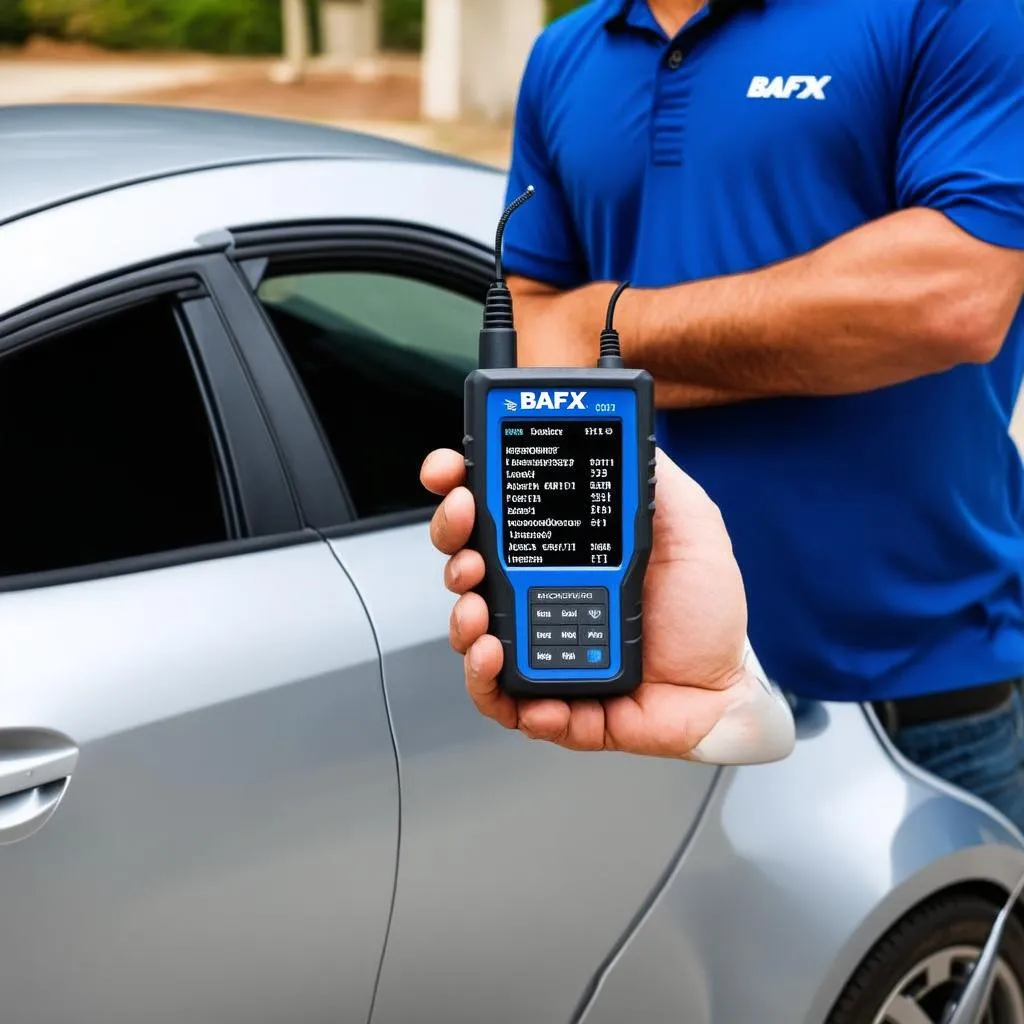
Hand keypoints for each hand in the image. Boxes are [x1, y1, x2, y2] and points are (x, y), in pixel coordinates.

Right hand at [420, 447, 793, 761]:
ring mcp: (541, 648)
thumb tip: (618, 430)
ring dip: (461, 619)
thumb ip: (654, 479)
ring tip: (478, 611)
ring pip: (471, 631)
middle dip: (452, 543)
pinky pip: (502, 700)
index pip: (497, 512)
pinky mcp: (549, 699)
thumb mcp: (690, 525)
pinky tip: (505, 665)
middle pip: (467, 563)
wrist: (725, 689)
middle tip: (466, 538)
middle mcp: (543, 595)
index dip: (462, 488)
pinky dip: (492, 686)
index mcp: (566, 551)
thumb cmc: (707, 614)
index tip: (449, 471)